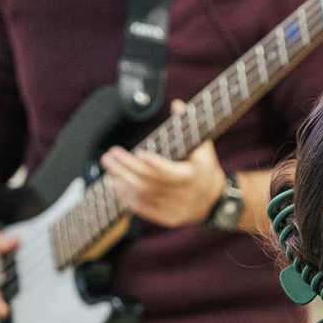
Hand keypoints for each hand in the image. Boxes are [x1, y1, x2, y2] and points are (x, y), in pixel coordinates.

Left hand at [101, 100, 226, 227]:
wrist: (214, 202)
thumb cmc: (205, 169)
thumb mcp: (204, 148)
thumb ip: (190, 126)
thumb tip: (176, 103)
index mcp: (192, 176)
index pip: (169, 171)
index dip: (154, 163)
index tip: (139, 152)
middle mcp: (183, 195)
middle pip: (149, 181)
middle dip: (126, 168)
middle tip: (109, 155)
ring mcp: (175, 209)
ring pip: (143, 195)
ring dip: (122, 181)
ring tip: (109, 168)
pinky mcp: (167, 218)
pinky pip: (143, 209)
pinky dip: (127, 198)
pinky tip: (115, 185)